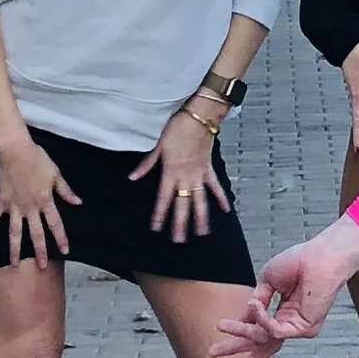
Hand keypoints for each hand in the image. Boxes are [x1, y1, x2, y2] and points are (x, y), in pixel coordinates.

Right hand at [0, 135, 81, 266]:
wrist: (13, 150)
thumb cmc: (36, 158)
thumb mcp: (55, 173)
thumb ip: (65, 191)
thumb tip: (78, 203)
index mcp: (45, 201)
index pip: (55, 224)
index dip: (61, 238)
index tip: (65, 251)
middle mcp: (30, 208)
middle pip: (36, 234)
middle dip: (40, 251)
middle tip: (42, 267)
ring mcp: (13, 207)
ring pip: (14, 232)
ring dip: (14, 249)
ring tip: (14, 265)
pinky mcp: (0, 202)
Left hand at [129, 109, 229, 240]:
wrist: (199, 117)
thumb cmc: (177, 128)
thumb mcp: (158, 146)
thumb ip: (146, 164)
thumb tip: (132, 177)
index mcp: (171, 172)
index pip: (164, 198)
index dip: (160, 214)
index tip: (156, 228)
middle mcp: (185, 176)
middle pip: (182, 204)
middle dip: (180, 223)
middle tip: (178, 240)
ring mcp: (199, 174)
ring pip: (200, 200)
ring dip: (201, 217)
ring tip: (202, 233)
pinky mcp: (209, 168)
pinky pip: (215, 186)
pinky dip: (221, 197)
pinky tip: (226, 210)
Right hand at [211, 222, 358, 357]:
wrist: (320, 257)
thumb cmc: (299, 262)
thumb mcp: (267, 282)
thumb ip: (257, 304)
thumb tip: (242, 318)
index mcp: (284, 313)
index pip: (261, 332)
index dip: (241, 338)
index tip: (220, 343)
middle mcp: (290, 323)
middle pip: (261, 343)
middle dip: (237, 348)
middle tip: (212, 354)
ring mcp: (297, 328)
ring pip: (263, 338)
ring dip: (241, 332)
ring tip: (221, 326)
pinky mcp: (304, 329)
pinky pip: (274, 331)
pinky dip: (261, 319)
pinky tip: (254, 306)